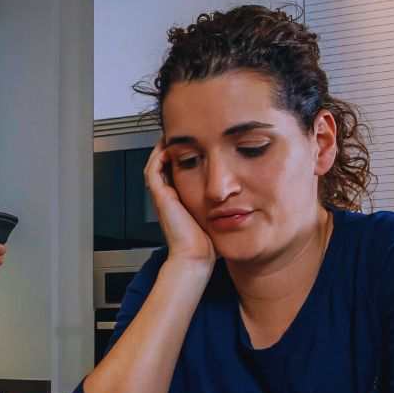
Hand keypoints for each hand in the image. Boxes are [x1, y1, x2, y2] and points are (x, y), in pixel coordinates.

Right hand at [144, 141, 213, 266]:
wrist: (196, 257)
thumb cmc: (207, 243)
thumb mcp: (216, 216)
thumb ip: (222, 205)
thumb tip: (240, 195)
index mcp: (180, 201)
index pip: (175, 172)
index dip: (183, 157)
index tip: (195, 145)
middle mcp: (169, 197)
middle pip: (164, 165)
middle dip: (173, 149)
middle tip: (182, 135)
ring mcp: (163, 196)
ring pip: (155, 164)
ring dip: (164, 149)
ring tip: (174, 136)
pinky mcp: (161, 196)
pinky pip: (153, 170)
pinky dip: (159, 156)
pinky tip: (170, 146)